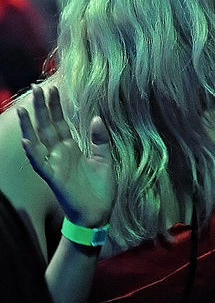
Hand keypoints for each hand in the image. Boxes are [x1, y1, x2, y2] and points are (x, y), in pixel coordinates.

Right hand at [17, 84, 115, 226]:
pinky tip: (26, 139)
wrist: (99, 213)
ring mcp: (54, 165)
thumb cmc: (100, 189)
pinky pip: (40, 163)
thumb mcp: (104, 159)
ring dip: (29, 126)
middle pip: (47, 127)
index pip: (60, 122)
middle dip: (42, 108)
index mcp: (71, 148)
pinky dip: (32, 152)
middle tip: (36, 88)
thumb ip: (100, 139)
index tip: (52, 88)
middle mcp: (60, 154)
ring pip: (38, 141)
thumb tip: (96, 117)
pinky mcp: (53, 178)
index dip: (56, 106)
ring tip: (22, 109)